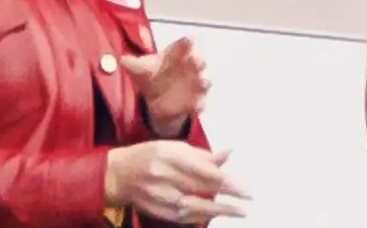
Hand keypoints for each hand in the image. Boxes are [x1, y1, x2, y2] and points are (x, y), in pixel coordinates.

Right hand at [103, 140, 246, 223]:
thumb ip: (202, 154)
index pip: (204, 171)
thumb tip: (229, 154)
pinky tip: (216, 215)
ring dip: (218, 211)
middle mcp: (165, 178)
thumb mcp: (174, 147)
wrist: (118, 175)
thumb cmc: (149, 156)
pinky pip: (183, 217)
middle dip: (228, 196)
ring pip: (194, 208)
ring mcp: (160, 197)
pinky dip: (201, 217)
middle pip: (202, 190)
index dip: (226, 181)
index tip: (244, 185)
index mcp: (171, 156)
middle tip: (248, 199)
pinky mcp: (158, 211)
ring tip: (239, 211)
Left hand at [119, 36, 212, 137]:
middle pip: (198, 61)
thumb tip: (121, 60)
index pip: (184, 45)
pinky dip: (199, 104)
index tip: (188, 40)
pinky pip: (200, 103)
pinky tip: (196, 106)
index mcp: (178, 55)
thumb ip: (134, 65)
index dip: (187, 43)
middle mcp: (190, 67)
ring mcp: (195, 85)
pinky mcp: (194, 102)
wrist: (159, 97)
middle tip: (195, 60)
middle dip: (198, 61)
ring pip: (204, 82)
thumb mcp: (142, 69)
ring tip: (201, 83)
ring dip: (203, 82)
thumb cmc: (154, 75)